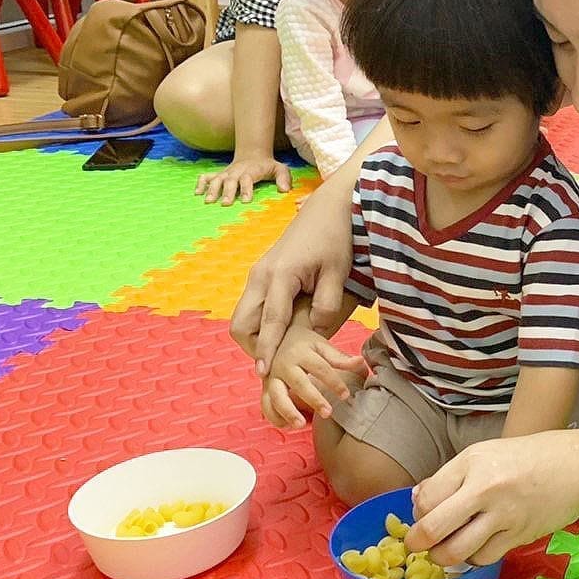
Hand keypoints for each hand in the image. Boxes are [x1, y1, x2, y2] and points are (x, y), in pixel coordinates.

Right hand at [195, 154, 291, 204]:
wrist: (253, 154)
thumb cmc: (268, 166)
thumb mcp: (280, 169)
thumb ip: (284, 178)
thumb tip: (284, 190)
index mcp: (251, 171)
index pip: (247, 179)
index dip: (246, 189)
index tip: (246, 201)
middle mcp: (237, 171)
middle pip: (231, 180)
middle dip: (228, 192)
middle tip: (226, 204)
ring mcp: (227, 173)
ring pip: (217, 179)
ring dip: (212, 189)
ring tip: (208, 201)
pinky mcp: (219, 174)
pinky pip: (207, 176)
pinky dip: (201, 183)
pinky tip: (197, 193)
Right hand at [230, 181, 355, 374]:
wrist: (328, 207)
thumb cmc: (335, 237)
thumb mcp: (337, 273)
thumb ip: (326, 305)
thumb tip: (315, 332)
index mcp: (280, 275)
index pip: (270, 322)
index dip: (267, 349)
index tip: (263, 372)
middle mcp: (260, 275)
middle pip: (241, 323)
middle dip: (252, 346)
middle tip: (275, 362)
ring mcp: (258, 273)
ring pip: (242, 315)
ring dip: (254, 334)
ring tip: (279, 349)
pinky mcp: (262, 273)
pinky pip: (251, 305)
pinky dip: (259, 321)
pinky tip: (281, 330)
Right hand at [259, 327, 366, 428]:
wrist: (278, 337)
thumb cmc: (305, 345)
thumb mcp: (322, 346)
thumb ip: (340, 358)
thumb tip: (361, 362)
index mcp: (301, 352)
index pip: (320, 368)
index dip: (334, 382)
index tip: (346, 395)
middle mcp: (284, 365)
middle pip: (299, 383)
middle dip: (313, 399)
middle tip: (328, 413)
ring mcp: (272, 377)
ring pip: (277, 396)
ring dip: (288, 411)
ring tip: (301, 424)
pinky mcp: (265, 388)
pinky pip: (265, 405)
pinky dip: (274, 416)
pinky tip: (287, 426)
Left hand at [404, 430, 578, 565]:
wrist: (577, 464)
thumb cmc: (530, 456)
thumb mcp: (485, 453)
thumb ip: (451, 477)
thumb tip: (417, 500)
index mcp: (472, 462)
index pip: (426, 498)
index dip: (418, 514)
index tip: (422, 517)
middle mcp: (485, 487)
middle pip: (433, 528)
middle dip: (418, 543)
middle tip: (419, 545)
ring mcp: (503, 514)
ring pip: (456, 551)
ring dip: (443, 557)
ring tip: (445, 551)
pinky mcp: (519, 535)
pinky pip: (484, 557)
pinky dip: (474, 558)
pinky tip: (477, 548)